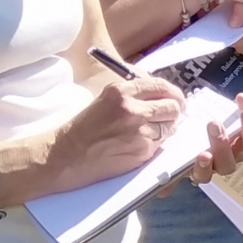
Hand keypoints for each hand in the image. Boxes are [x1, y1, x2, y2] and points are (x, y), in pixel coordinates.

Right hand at [47, 76, 186, 189]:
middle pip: (172, 106)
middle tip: (170, 117)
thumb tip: (162, 95)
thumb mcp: (105, 100)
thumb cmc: (83, 129)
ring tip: (149, 132)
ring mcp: (139, 131)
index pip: (160, 86)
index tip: (177, 99)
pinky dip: (155, 145)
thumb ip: (133, 94)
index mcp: (121, 91)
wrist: (65, 156)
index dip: (173, 93)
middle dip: (174, 111)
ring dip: (165, 129)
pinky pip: (160, 145)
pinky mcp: (142, 150)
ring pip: (170, 127)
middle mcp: (132, 108)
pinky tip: (138, 145)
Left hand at [188, 93, 242, 183]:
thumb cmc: (216, 120)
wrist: (188, 130)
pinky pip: (204, 176)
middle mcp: (235, 154)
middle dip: (242, 132)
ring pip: (226, 165)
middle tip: (219, 121)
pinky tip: (202, 156)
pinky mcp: (201, 172)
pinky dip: (204, 167)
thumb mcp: (234, 106)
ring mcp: (219, 165)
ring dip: (221, 148)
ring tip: (212, 129)